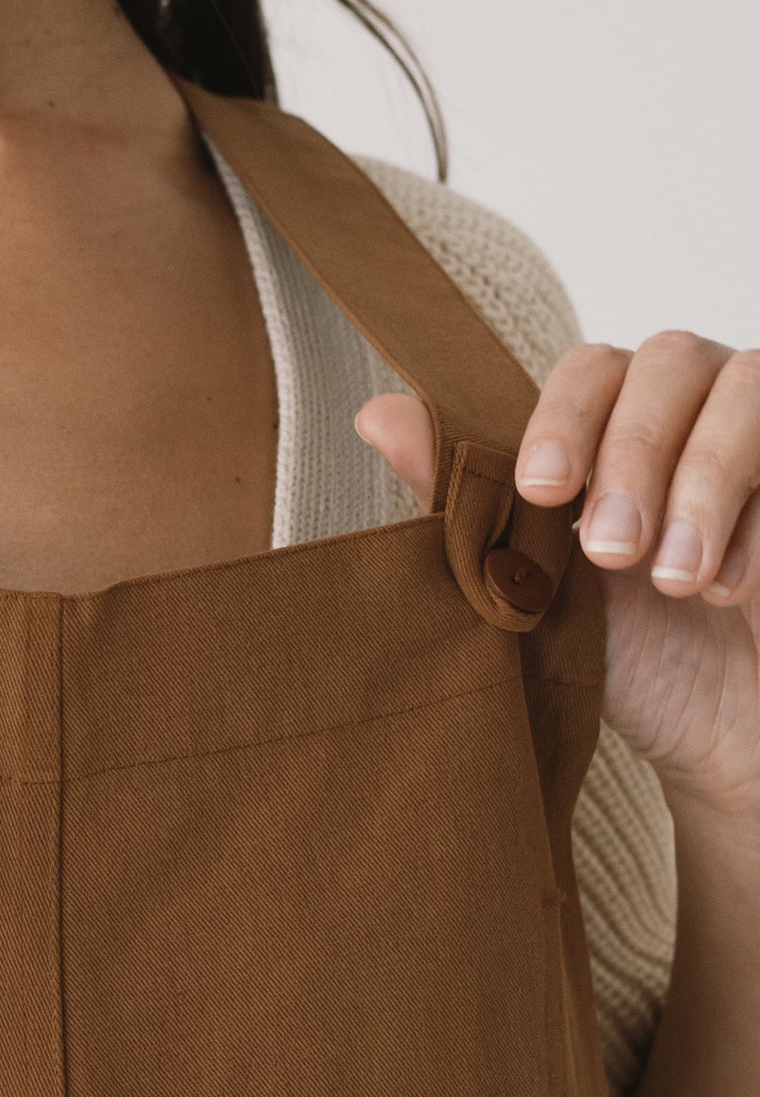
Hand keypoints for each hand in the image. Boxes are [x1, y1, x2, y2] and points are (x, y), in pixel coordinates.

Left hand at [356, 330, 759, 816]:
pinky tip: (726, 590)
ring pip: (747, 393)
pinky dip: (757, 527)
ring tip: (674, 582)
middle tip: (610, 550)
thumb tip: (375, 414)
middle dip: (635, 453)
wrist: (726, 735)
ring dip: (700, 483)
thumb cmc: (630, 654)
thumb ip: (466, 504)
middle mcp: (698, 407)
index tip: (540, 492)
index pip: (591, 368)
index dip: (565, 418)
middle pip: (670, 361)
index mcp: (620, 421)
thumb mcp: (536, 589)